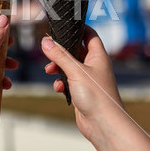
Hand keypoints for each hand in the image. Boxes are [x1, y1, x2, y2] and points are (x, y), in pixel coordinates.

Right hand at [41, 25, 149, 150]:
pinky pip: (68, 81)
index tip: (64, 26)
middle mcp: (94, 66)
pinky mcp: (82, 92)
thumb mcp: (75, 71)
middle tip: (49, 51)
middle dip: (61, 51)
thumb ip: (60, 55)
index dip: (78, 29)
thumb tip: (46, 42)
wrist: (103, 124)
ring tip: (50, 70)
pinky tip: (58, 87)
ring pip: (69, 67)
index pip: (89, 35)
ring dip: (58, 67)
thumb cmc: (97, 96)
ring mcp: (88, 79)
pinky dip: (61, 82)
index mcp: (98, 56)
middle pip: (75, 50)